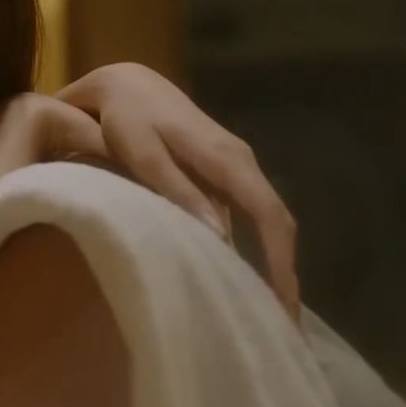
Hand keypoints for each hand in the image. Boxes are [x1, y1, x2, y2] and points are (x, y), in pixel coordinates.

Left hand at [58, 63, 298, 315]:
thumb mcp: (144, 153)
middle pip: (275, 226)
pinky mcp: (217, 176)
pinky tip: (231, 278)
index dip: (281, 263)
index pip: (271, 217)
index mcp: (229, 161)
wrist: (121, 82)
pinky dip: (244, 249)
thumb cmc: (126, 118)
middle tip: (279, 324)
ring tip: (258, 312)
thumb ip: (177, 190)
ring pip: (260, 224)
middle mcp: (240, 165)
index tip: (284, 306)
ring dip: (264, 264)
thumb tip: (218, 238)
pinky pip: (242, 217)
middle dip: (281, 274)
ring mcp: (231, 170)